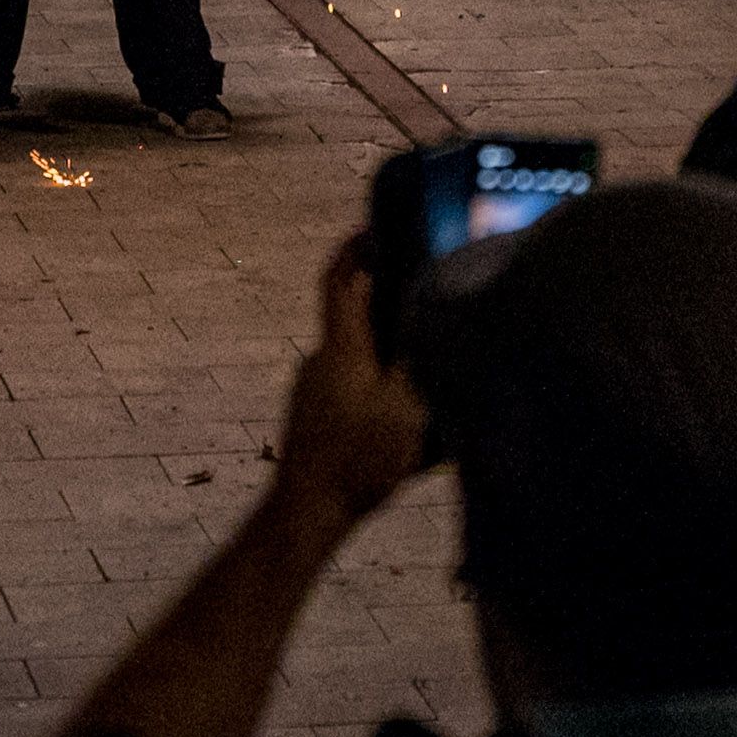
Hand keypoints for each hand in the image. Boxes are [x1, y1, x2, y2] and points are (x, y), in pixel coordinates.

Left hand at [266, 243, 426, 536]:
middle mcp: (319, 359)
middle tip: (427, 307)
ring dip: (385, 356)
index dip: (353, 246)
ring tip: (426, 370)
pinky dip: (375, 388)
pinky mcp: (313, 416)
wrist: (309, 510)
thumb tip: (426, 316)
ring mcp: (312, 388)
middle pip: (352, 317)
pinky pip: (350, 387)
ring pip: (355, 357)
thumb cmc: (359, 457)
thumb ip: (414, 356)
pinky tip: (404, 417)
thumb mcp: (405, 406)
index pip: (339, 278)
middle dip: (386, 307)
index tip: (373, 227)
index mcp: (340, 347)